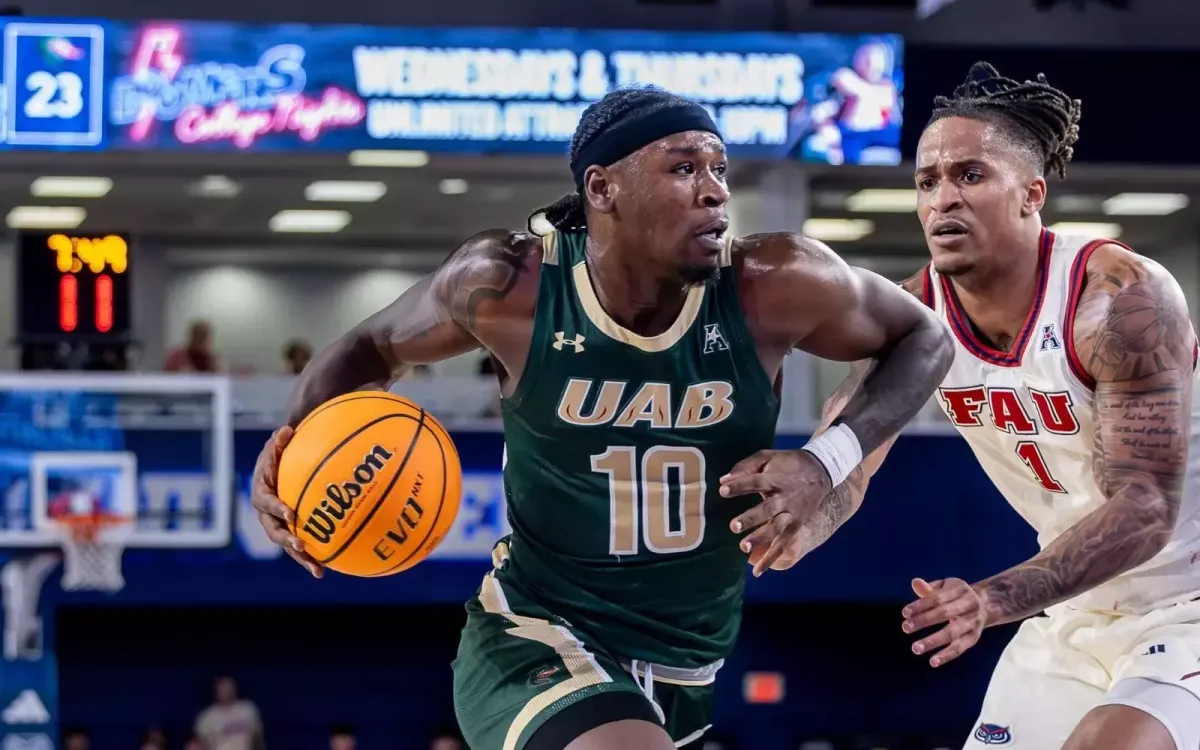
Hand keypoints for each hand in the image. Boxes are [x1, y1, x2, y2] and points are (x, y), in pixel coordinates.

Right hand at [250, 426, 323, 577]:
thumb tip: (285, 430)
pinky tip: (331, 567)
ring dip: (302, 558)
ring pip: (288, 544)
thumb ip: (280, 440)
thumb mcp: (279, 443)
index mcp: (261, 492)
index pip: (266, 502)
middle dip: (287, 540)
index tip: (290, 515)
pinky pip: (303, 545)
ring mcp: (280, 524)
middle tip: (301, 546)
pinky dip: (314, 556)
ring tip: (318, 571)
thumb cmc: (281, 451)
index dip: (276, 509)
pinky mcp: (294, 530)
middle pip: (274, 530)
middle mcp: (268, 513)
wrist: (281, 463)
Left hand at [719, 449, 832, 576]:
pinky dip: (772, 558)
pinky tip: (757, 571)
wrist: (821, 471)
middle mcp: (785, 498)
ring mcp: (792, 514)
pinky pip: (784, 545)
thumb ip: (746, 466)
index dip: (740, 485)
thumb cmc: (788, 463)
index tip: (722, 490)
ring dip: (760, 539)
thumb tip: (723, 480)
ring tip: (744, 548)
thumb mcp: (768, 457)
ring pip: (776, 529)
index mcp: (776, 479)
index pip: (756, 482)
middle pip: (767, 509)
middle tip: (734, 526)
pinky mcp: (796, 526)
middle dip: (751, 518)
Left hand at [902, 577, 988, 666]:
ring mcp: (973, 622)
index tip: (905, 613)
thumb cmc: (956, 595)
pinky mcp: (974, 637)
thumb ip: (930, 588)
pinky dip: (947, 655)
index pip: (937, 598)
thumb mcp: (946, 586)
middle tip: (905, 628)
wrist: (986, 605)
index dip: (921, 605)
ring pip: (953, 632)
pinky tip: (933, 662)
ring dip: (933, 641)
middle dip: (924, 620)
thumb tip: (915, 583)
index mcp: (960, 589)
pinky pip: (960, 648)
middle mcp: (970, 605)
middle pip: (945, 613)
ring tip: (915, 648)